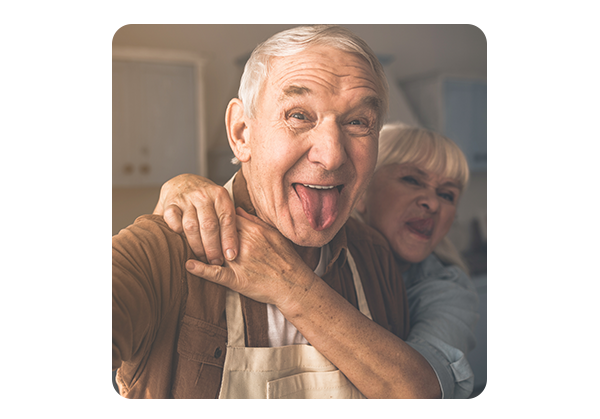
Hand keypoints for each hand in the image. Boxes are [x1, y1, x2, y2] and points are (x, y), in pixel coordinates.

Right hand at [153, 174, 238, 264]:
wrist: (183, 182)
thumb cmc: (207, 201)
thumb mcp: (221, 205)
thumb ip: (229, 222)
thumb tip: (236, 250)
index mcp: (220, 195)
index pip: (227, 219)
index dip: (229, 239)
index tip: (231, 256)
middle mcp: (203, 195)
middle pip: (209, 225)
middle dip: (213, 247)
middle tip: (216, 262)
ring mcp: (185, 199)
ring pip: (191, 226)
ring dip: (197, 246)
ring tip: (202, 258)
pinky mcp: (170, 203)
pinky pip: (172, 219)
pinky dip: (177, 231)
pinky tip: (182, 240)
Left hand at [185, 208, 315, 309]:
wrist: (293, 284)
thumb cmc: (286, 259)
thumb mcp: (274, 234)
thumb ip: (255, 221)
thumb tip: (238, 210)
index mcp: (254, 231)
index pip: (227, 218)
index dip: (215, 215)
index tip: (205, 213)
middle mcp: (244, 244)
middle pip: (217, 231)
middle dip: (204, 227)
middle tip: (189, 224)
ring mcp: (239, 262)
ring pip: (213, 250)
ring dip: (198, 246)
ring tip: (182, 241)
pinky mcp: (236, 280)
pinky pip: (215, 274)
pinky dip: (200, 270)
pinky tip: (188, 265)